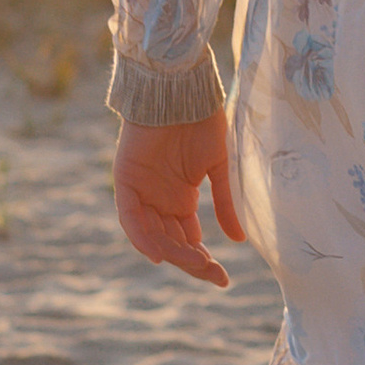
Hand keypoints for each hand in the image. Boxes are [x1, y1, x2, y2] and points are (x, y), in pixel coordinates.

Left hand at [113, 109, 245, 288]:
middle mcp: (159, 199)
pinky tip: (157, 253)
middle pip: (170, 242)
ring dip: (173, 252)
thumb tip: (239, 239)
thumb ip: (223, 203)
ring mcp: (141, 191)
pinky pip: (130, 217)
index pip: (187, 239)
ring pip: (152, 234)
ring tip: (198, 262)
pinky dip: (141, 236)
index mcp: (179, 198)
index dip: (202, 260)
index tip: (224, 277)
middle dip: (191, 261)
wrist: (181, 88)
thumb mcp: (217, 167)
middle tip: (214, 273)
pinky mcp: (125, 180)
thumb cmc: (200, 120)